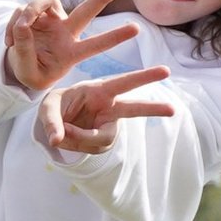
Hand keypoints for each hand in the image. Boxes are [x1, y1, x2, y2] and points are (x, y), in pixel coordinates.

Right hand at [3, 0, 137, 94]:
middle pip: (86, 10)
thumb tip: (21, 24)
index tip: (136, 29)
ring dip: (30, 10)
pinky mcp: (34, 13)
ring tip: (19, 28)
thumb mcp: (28, 73)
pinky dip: (12, 23)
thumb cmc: (32, 73)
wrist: (18, 67)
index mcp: (71, 52)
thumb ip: (24, 52)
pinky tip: (8, 41)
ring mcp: (50, 20)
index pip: (96, 45)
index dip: (114, 37)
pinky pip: (21, 10)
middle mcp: (65, 31)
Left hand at [35, 67, 172, 157]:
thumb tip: (57, 140)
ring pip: (103, 139)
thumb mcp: (47, 107)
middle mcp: (109, 107)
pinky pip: (92, 148)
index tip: (165, 71)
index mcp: (99, 90)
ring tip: (62, 132)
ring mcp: (109, 125)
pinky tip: (68, 138)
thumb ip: (51, 120)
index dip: (144, 77)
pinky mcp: (104, 141)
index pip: (123, 82)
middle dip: (153, 109)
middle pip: (134, 109)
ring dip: (80, 138)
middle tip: (173, 109)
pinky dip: (76, 145)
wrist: (55, 123)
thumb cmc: (56, 105)